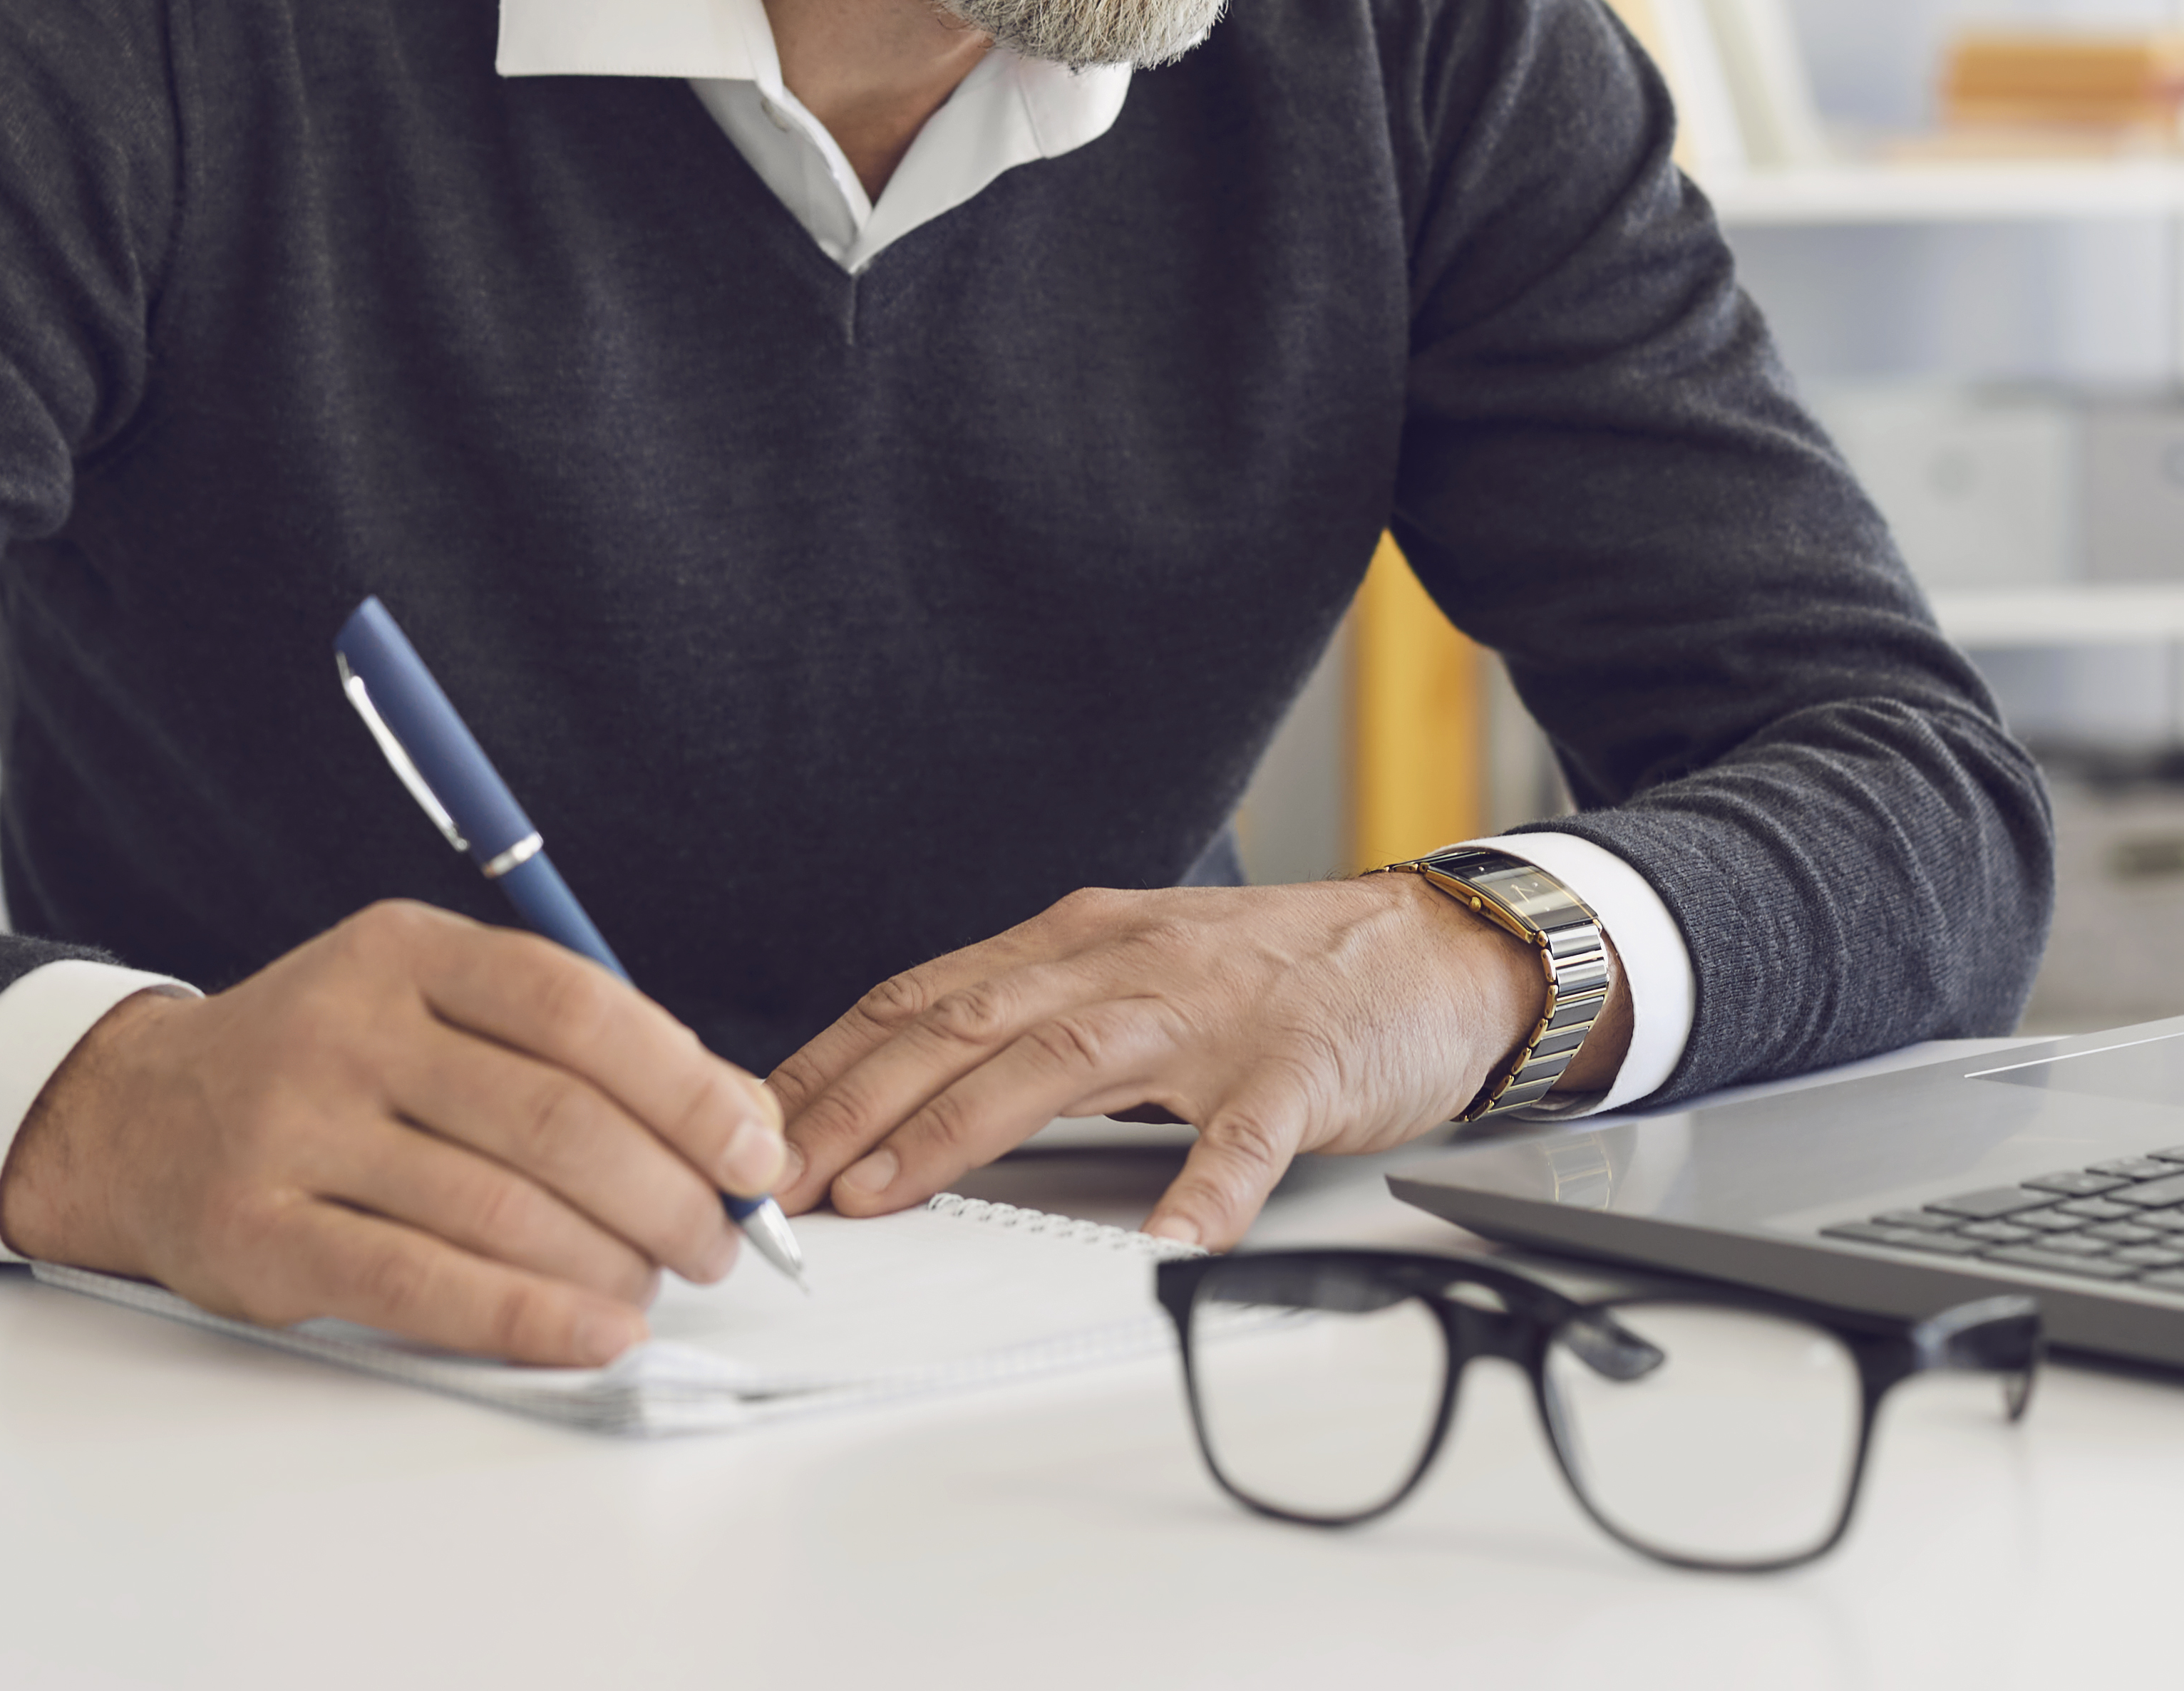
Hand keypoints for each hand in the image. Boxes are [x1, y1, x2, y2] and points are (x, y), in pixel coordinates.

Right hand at [0, 898, 788, 1367]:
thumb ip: (571, 1050)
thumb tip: (739, 1122)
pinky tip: (597, 1335)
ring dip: (610, 1263)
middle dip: (665, 1191)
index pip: (576, 1007)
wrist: (135, 1119)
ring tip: (656, 1287)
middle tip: (713, 1241)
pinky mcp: (259, 1235)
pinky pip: (421, 1285)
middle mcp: (346, 1027)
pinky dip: (528, 1317)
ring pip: (498, 1207)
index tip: (753, 1151)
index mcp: (404, 951)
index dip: (685, 1083)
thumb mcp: (432, 1010)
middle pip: (551, 1115)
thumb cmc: (327, 1069)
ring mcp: (293, 1130)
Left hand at [767, 878, 1628, 1250]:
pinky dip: (1202, 1186)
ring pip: (1063, 1063)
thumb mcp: (1131, 974)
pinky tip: (1169, 1240)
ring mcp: (1210, 1015)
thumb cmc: (1275, 977)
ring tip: (886, 1191)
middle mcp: (1124, 963)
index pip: (921, 998)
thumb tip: (903, 1091)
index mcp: (1076, 942)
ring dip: (961, 1129)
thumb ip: (1032, 1021)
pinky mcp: (1298, 1069)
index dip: (827, 1063)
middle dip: (850, 1103)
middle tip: (773, 1178)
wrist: (1435, 949)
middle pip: (962, 1025)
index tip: (748, 1127)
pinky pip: (1243, 1134)